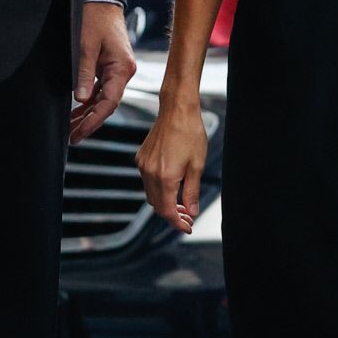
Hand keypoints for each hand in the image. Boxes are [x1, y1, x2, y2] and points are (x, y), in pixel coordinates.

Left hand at [70, 1, 136, 144]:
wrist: (101, 2)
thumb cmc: (95, 19)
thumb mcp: (86, 46)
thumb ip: (84, 73)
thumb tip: (80, 99)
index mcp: (121, 68)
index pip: (109, 103)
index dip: (94, 121)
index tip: (79, 133)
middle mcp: (122, 72)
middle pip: (107, 105)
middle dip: (89, 123)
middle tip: (72, 138)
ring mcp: (116, 71)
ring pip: (102, 100)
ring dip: (87, 115)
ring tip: (71, 130)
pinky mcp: (109, 68)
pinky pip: (100, 91)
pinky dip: (89, 102)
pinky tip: (77, 113)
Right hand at [136, 94, 207, 233]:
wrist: (177, 109)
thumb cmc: (190, 133)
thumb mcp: (197, 165)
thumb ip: (192, 192)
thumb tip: (191, 212)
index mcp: (164, 177)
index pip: (166, 211)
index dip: (177, 223)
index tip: (187, 227)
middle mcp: (149, 173)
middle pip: (156, 205)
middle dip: (171, 214)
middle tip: (187, 217)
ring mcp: (143, 165)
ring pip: (150, 194)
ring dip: (164, 201)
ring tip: (181, 203)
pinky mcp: (141, 157)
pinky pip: (147, 180)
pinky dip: (158, 188)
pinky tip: (172, 184)